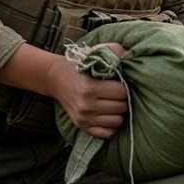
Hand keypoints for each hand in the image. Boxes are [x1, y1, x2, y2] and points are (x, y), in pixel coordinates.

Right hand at [0, 42, 128, 139]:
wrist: (55, 78)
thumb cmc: (77, 64)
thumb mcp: (93, 52)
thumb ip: (113, 50)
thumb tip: (129, 55)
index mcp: (89, 87)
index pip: (122, 92)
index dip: (124, 86)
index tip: (119, 82)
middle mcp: (86, 106)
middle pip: (122, 108)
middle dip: (122, 99)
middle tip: (116, 92)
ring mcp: (83, 118)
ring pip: (117, 122)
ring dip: (118, 112)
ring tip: (112, 102)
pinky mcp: (82, 126)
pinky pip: (107, 133)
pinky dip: (110, 125)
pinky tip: (107, 114)